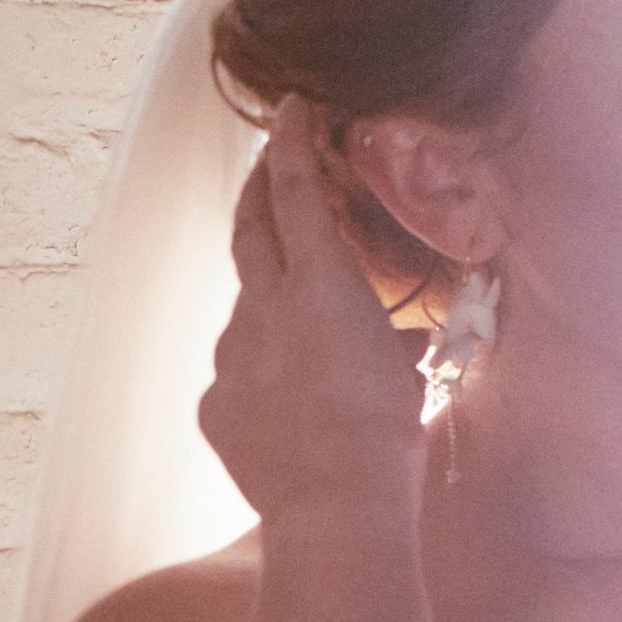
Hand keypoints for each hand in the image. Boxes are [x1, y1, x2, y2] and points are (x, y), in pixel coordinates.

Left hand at [200, 97, 429, 532]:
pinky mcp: (215, 404)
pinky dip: (264, 379)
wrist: (336, 512)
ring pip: (248, 311)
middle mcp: (263, 307)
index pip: (295, 191)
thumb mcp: (406, 377)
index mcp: (319, 285)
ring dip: (275, 310)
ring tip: (312, 344)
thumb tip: (396, 339)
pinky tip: (292, 413)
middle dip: (260, 191)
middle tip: (270, 170)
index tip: (291, 109)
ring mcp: (230, 355)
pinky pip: (238, 376)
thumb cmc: (386, 440)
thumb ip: (392, 343)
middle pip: (250, 228)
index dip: (291, 144)